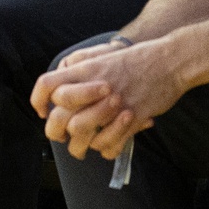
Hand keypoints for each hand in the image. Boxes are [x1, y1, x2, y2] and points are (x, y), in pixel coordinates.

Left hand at [29, 36, 188, 159]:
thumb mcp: (101, 58)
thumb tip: (60, 89)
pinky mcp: (132, 118)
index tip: (43, 113)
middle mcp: (93, 87)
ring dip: (79, 145)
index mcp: (83, 70)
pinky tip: (107, 147)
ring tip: (83, 148)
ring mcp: (112, 104)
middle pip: (59, 116)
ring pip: (80, 132)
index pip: (46, 85)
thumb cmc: (136, 60)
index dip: (38, 101)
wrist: (171, 60)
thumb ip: (78, 72)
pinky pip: (108, 143)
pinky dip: (106, 149)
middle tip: (61, 137)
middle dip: (55, 132)